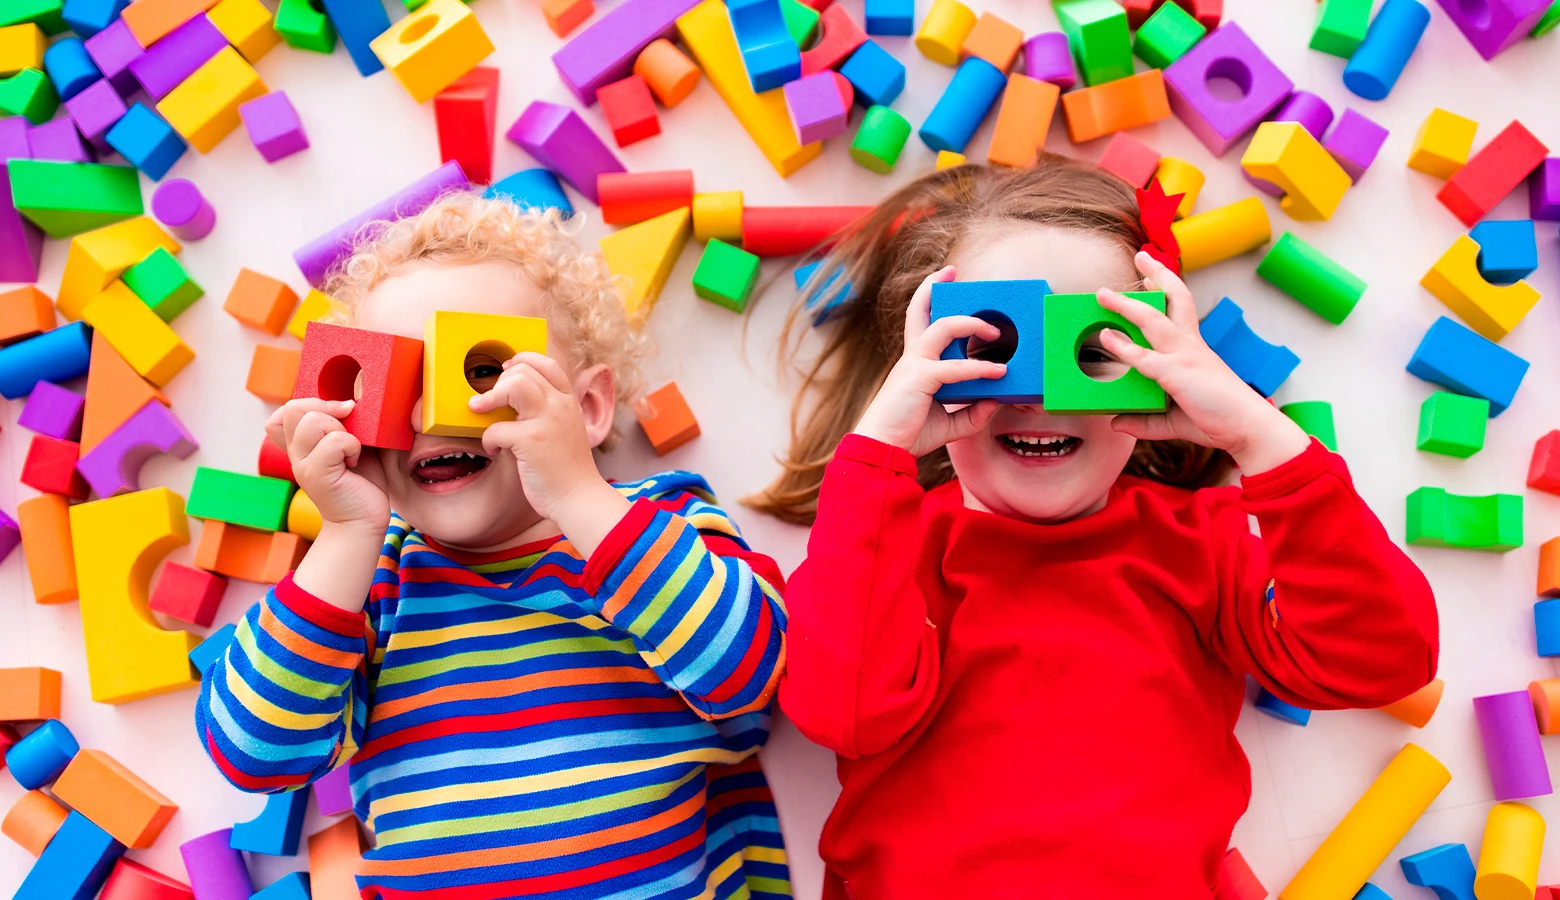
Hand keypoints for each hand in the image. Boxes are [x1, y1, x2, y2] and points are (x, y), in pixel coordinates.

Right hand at [265, 398, 389, 533]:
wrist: (363, 521)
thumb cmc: (362, 483)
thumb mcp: (353, 444)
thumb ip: (345, 424)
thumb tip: (350, 398)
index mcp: (301, 443)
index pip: (287, 409)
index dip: (313, 403)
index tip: (341, 414)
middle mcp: (296, 452)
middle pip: (295, 408)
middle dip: (328, 411)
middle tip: (349, 432)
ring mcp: (303, 464)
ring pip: (313, 421)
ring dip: (341, 431)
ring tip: (351, 452)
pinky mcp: (316, 475)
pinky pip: (334, 441)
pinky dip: (352, 447)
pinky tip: (354, 463)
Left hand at [469, 352, 619, 527]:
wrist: (578, 497)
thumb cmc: (567, 469)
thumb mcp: (565, 430)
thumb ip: (548, 411)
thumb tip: (513, 398)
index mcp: (568, 402)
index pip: (546, 363)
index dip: (522, 361)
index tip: (506, 371)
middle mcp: (560, 406)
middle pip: (523, 371)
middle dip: (499, 383)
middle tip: (490, 401)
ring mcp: (546, 421)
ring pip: (513, 385)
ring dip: (489, 397)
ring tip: (480, 410)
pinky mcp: (531, 440)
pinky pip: (496, 427)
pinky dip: (488, 440)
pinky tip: (495, 451)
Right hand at [853, 265, 1007, 456]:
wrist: (882, 449)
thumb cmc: (908, 435)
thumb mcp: (950, 424)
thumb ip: (972, 412)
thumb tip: (995, 401)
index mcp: (915, 363)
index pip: (920, 322)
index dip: (929, 298)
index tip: (944, 280)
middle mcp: (913, 357)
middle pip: (920, 309)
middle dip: (934, 285)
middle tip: (953, 271)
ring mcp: (915, 364)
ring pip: (943, 327)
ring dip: (972, 323)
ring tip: (995, 332)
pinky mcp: (920, 378)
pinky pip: (955, 368)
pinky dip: (979, 368)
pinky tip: (998, 373)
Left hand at [1096, 251, 1311, 474]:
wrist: (1249, 429)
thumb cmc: (1218, 420)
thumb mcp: (1173, 421)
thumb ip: (1144, 421)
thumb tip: (1116, 422)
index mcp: (1194, 349)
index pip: (1181, 308)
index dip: (1167, 287)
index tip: (1152, 273)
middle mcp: (1191, 345)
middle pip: (1175, 299)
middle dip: (1157, 274)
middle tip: (1140, 255)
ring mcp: (1185, 356)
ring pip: (1153, 320)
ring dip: (1126, 305)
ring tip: (1102, 293)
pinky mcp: (1178, 374)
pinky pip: (1145, 357)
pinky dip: (1124, 347)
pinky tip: (1106, 337)